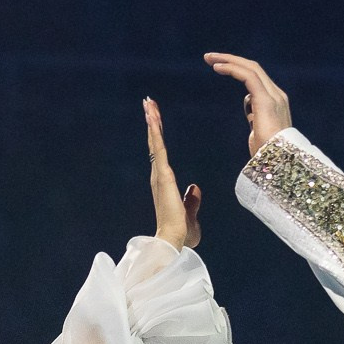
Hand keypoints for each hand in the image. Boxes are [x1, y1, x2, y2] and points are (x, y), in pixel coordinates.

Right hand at [143, 98, 201, 248]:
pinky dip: (155, 133)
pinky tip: (152, 118)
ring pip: (155, 142)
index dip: (158, 135)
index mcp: (164, 182)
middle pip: (155, 143)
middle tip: (148, 103)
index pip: (160, 153)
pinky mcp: (163, 176)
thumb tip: (194, 188)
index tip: (155, 119)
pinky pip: (159, 149)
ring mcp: (159, 175)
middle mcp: (158, 176)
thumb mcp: (191, 212)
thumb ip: (192, 200)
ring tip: (148, 103)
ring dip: (152, 122)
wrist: (174, 240)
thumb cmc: (182, 233)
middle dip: (152, 122)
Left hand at [203, 53, 290, 157]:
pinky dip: (232, 68)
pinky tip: (217, 67)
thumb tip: (252, 117)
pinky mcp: (266, 100)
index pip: (257, 78)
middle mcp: (277, 95)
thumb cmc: (268, 156)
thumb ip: (257, 121)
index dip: (238, 69)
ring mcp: (274, 96)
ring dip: (229, 60)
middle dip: (231, 60)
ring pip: (251, 68)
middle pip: (254, 68)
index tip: (219, 67)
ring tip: (209, 58)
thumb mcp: (261, 133)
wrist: (280, 165)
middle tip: (210, 57)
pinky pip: (248, 76)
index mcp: (276, 102)